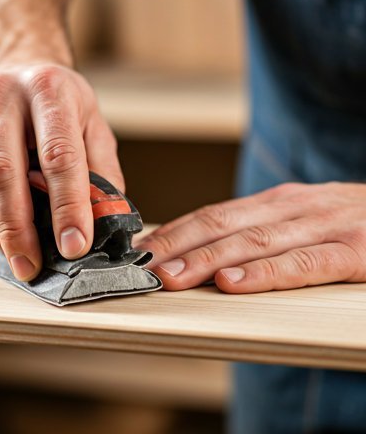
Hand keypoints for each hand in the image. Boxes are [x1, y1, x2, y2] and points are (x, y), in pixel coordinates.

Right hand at [0, 64, 122, 280]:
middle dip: (18, 230)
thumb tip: (104, 225)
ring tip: (18, 255)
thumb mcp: (93, 125)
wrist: (15, 71)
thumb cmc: (60, 105)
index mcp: (48, 90)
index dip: (67, 206)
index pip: (58, 155)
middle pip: (2, 174)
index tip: (74, 246)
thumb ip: (102, 172)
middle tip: (32, 267)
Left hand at [138, 182, 365, 292]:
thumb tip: (208, 252)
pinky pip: (303, 264)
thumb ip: (258, 231)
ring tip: (172, 276)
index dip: (176, 232)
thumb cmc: (348, 222)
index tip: (143, 250)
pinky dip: (265, 274)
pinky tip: (234, 284)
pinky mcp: (354, 251)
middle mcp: (291, 208)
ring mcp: (322, 226)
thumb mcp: (298, 219)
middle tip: (144, 266)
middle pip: (222, 225)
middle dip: (179, 246)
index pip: (213, 214)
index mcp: (274, 203)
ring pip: (254, 242)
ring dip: (207, 259)